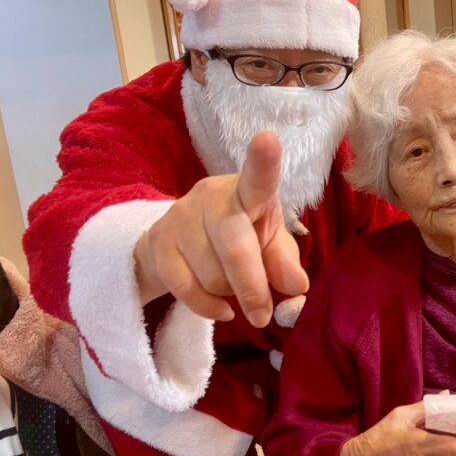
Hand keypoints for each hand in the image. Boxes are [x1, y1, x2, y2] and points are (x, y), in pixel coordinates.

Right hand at [133, 132, 309, 326]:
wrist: (179, 244)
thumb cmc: (239, 238)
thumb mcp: (269, 244)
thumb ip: (284, 263)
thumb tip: (297, 287)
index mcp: (248, 192)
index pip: (257, 178)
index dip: (263, 162)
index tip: (268, 140)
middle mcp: (211, 197)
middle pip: (234, 247)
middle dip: (252, 287)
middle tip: (263, 315)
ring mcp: (179, 218)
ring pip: (211, 274)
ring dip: (228, 294)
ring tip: (231, 287)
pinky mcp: (157, 245)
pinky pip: (186, 288)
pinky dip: (207, 307)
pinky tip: (220, 308)